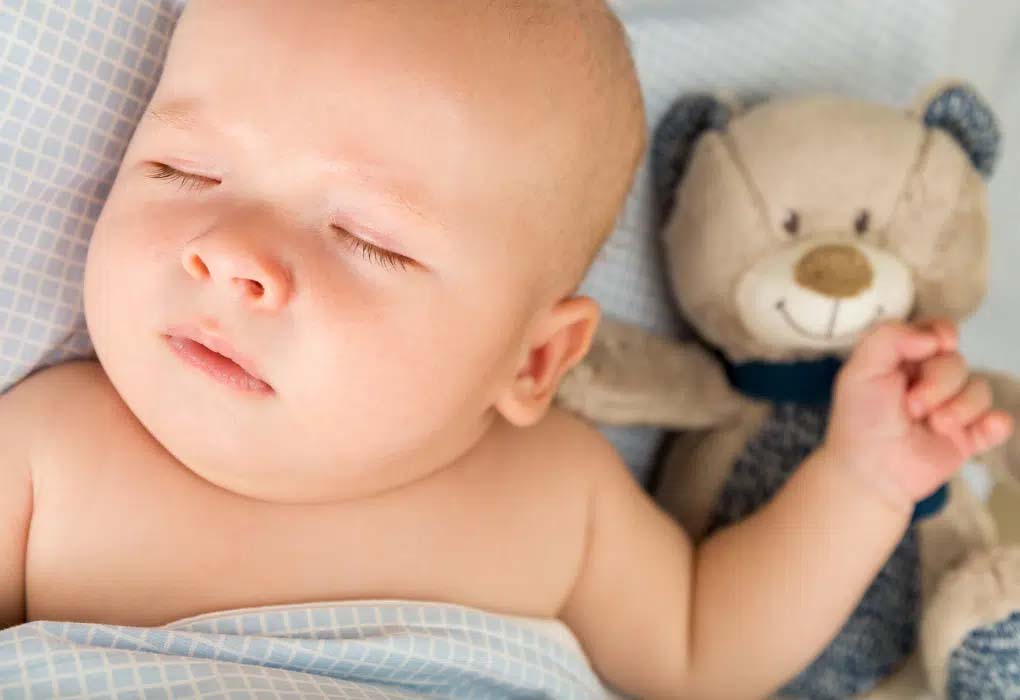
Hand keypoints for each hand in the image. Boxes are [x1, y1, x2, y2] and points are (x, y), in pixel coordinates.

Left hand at [825, 321, 1013, 511]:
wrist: (869, 473)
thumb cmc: (860, 419)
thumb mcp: (861, 371)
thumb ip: (888, 338)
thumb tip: (936, 337)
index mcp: (906, 360)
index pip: (938, 331)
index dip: (943, 334)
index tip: (938, 345)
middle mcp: (932, 380)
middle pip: (957, 362)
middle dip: (938, 383)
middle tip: (912, 407)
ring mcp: (952, 408)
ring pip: (979, 390)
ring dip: (960, 407)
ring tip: (934, 426)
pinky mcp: (968, 437)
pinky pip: (999, 423)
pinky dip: (995, 424)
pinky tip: (984, 428)